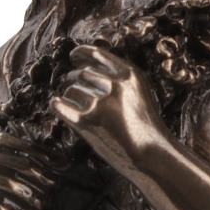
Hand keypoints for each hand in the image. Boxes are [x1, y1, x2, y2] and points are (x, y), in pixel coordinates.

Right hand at [0, 133, 56, 209]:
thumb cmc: (6, 200)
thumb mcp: (19, 178)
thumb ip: (35, 164)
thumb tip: (64, 161)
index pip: (2, 141)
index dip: (28, 148)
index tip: (52, 161)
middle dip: (30, 172)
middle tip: (52, 186)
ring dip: (24, 194)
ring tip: (43, 206)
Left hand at [51, 45, 165, 177]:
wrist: (153, 156)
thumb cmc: (147, 130)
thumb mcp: (141, 96)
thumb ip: (121, 84)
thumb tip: (86, 74)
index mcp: (131, 75)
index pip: (98, 54)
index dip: (82, 53)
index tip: (74, 56)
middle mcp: (115, 85)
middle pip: (82, 73)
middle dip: (73, 78)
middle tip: (70, 84)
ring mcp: (100, 103)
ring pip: (71, 90)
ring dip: (69, 95)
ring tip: (72, 103)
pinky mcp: (86, 121)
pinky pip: (61, 105)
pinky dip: (57, 104)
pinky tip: (56, 104)